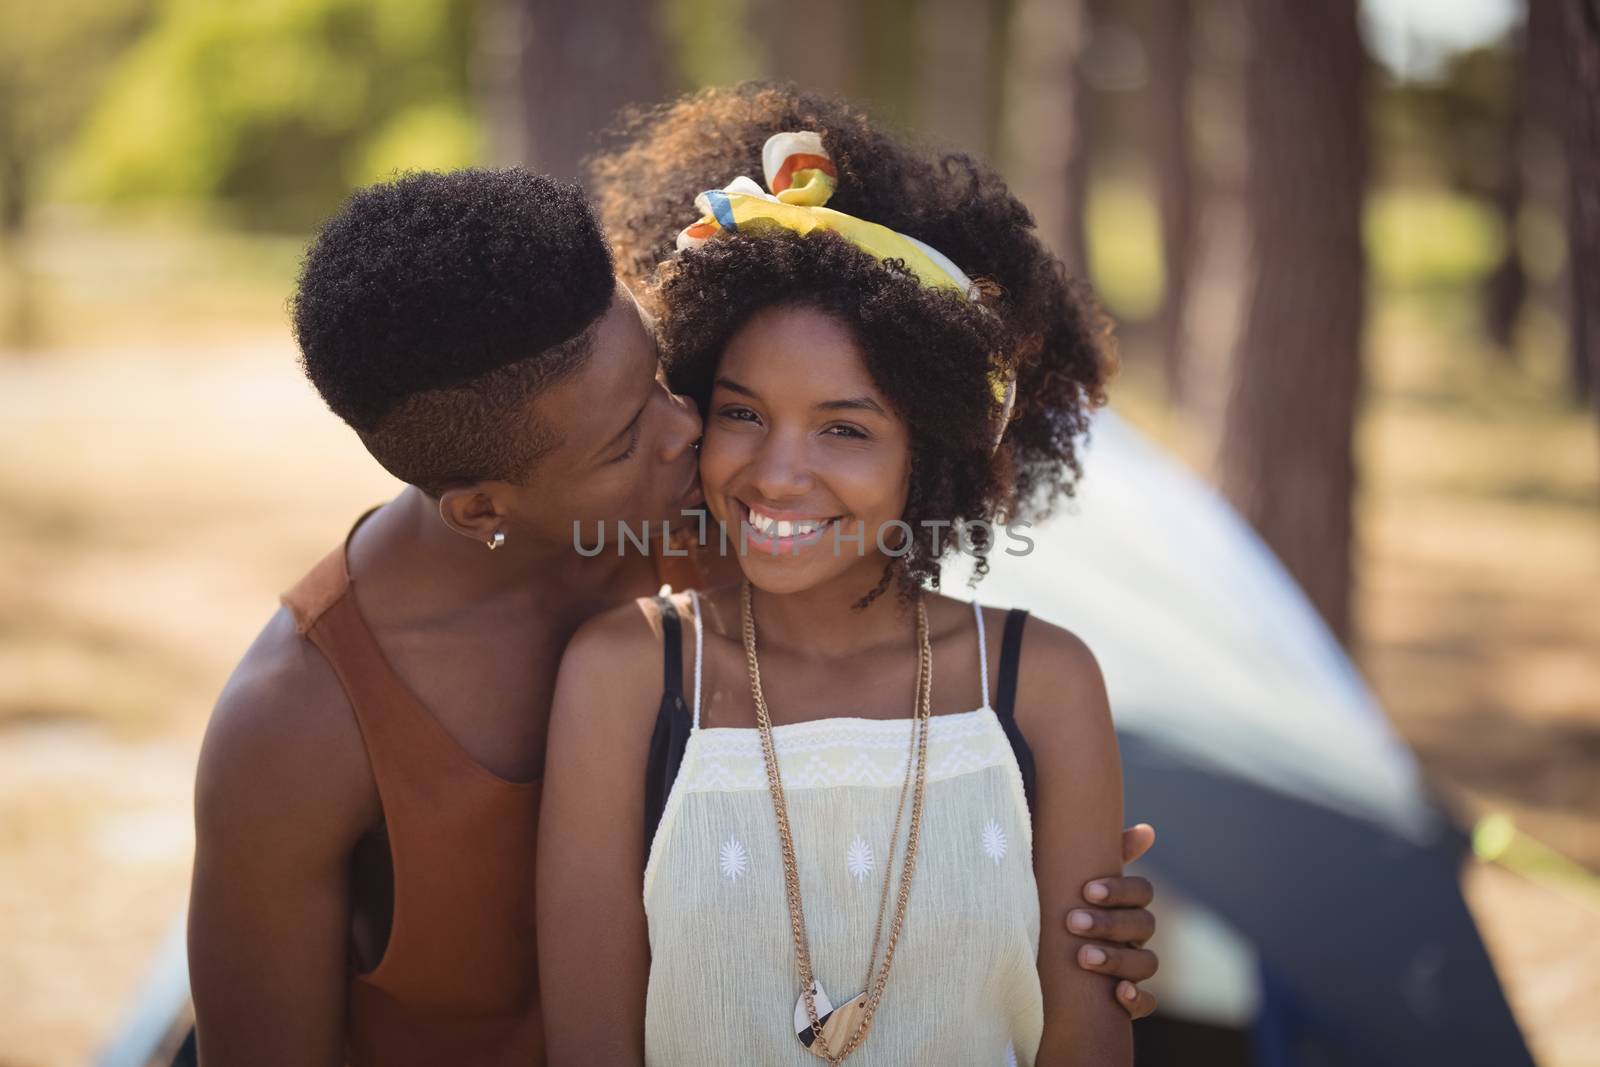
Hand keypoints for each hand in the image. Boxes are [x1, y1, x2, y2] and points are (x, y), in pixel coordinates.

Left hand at [1067, 823, 1157, 1019]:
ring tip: (1082, 957)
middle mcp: (1135, 936)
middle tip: (1072, 922)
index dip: (1120, 890)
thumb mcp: (1068, 880)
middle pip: (1143, 925)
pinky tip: (1119, 993)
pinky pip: (1148, 1003)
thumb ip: (1094, 851)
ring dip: (1118, 958)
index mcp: (1125, 905)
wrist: (1039, 963)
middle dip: (1109, 923)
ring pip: (1147, 962)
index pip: (1142, 892)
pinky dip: (1138, 999)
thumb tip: (1147, 831)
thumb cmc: (1058, 908)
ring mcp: (1133, 968)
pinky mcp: (1126, 1001)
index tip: (1087, 890)